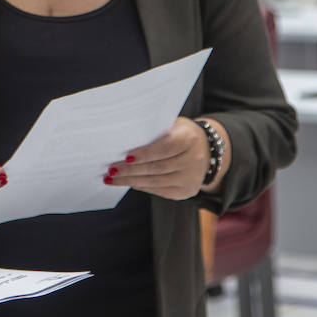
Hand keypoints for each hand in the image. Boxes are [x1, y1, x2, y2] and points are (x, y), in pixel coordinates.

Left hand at [106, 117, 229, 199]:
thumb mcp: (171, 125)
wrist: (205, 148)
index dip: (145, 154)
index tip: (125, 157)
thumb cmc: (179, 133)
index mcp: (189, 139)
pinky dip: (141, 186)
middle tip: (111, 169)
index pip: (165, 148)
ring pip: (156, 182)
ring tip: (111, 178)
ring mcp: (192, 178)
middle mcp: (194, 160)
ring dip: (131, 181)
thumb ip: (152, 131)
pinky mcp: (187, 191)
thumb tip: (122, 140)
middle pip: (157, 168)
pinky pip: (160, 190)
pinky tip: (128, 182)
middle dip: (130, 170)